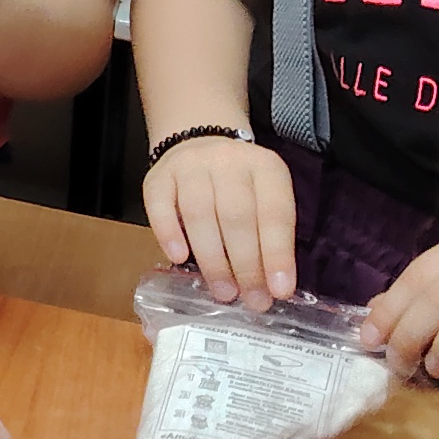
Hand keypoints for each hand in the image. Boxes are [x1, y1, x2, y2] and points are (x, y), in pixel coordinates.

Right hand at [142, 132, 302, 307]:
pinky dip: (169, 234)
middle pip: (237, 215)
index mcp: (265, 167)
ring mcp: (189, 165)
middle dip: (246, 264)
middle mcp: (228, 160)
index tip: (280, 291)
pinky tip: (178, 258)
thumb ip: (270, 234)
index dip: (277, 254)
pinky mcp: (158, 175)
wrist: (199, 138)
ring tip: (223, 292)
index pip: (274, 212)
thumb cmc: (239, 184)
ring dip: (213, 259)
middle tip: (251, 300)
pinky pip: (160, 206)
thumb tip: (272, 287)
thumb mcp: (265, 196)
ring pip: (199, 213)